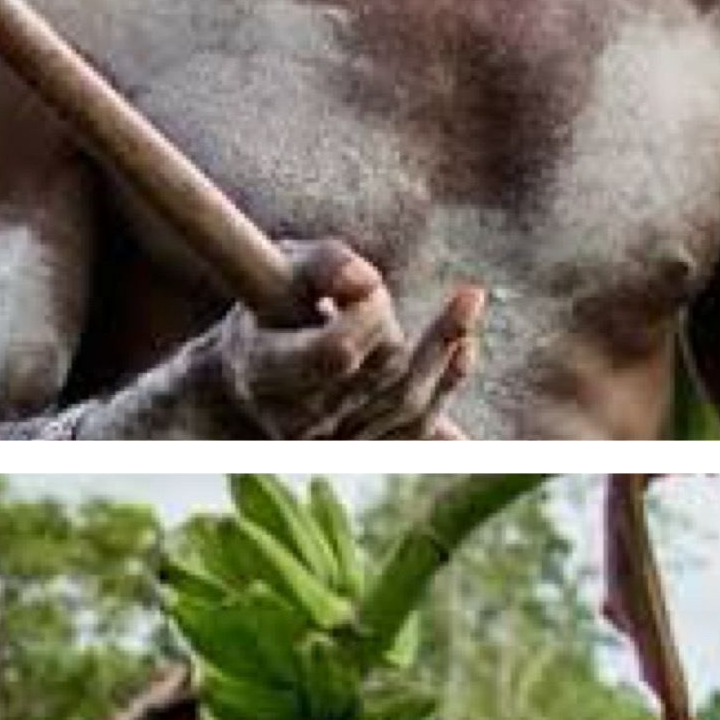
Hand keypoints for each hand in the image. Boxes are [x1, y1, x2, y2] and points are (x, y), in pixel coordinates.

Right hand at [220, 244, 482, 439]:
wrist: (253, 363)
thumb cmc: (271, 303)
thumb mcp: (285, 266)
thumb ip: (324, 265)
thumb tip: (368, 282)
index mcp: (260, 369)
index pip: (334, 354)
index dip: (367, 319)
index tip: (372, 286)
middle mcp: (292, 420)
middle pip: (378, 372)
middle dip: (391, 325)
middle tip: (379, 294)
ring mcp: (328, 445)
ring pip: (408, 403)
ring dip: (441, 350)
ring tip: (466, 302)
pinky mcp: (359, 454)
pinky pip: (418, 431)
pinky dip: (447, 387)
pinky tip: (465, 349)